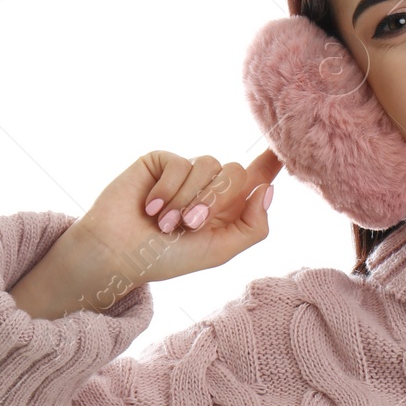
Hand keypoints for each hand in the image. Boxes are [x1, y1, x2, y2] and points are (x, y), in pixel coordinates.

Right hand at [68, 146, 282, 287]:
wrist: (119, 254)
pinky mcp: (161, 161)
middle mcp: (210, 186)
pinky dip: (168, 190)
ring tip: (167, 223)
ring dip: (188, 199)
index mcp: (229, 208)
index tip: (285, 147)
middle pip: (237, 172)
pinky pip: (181, 163)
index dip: (272, 162)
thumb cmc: (168, 257)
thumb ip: (253, 226)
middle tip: (190, 224)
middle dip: (215, 200)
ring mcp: (186, 172)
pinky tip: (150, 207)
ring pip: (210, 165)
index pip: (258, 177)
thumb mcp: (220, 251)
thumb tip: (268, 190)